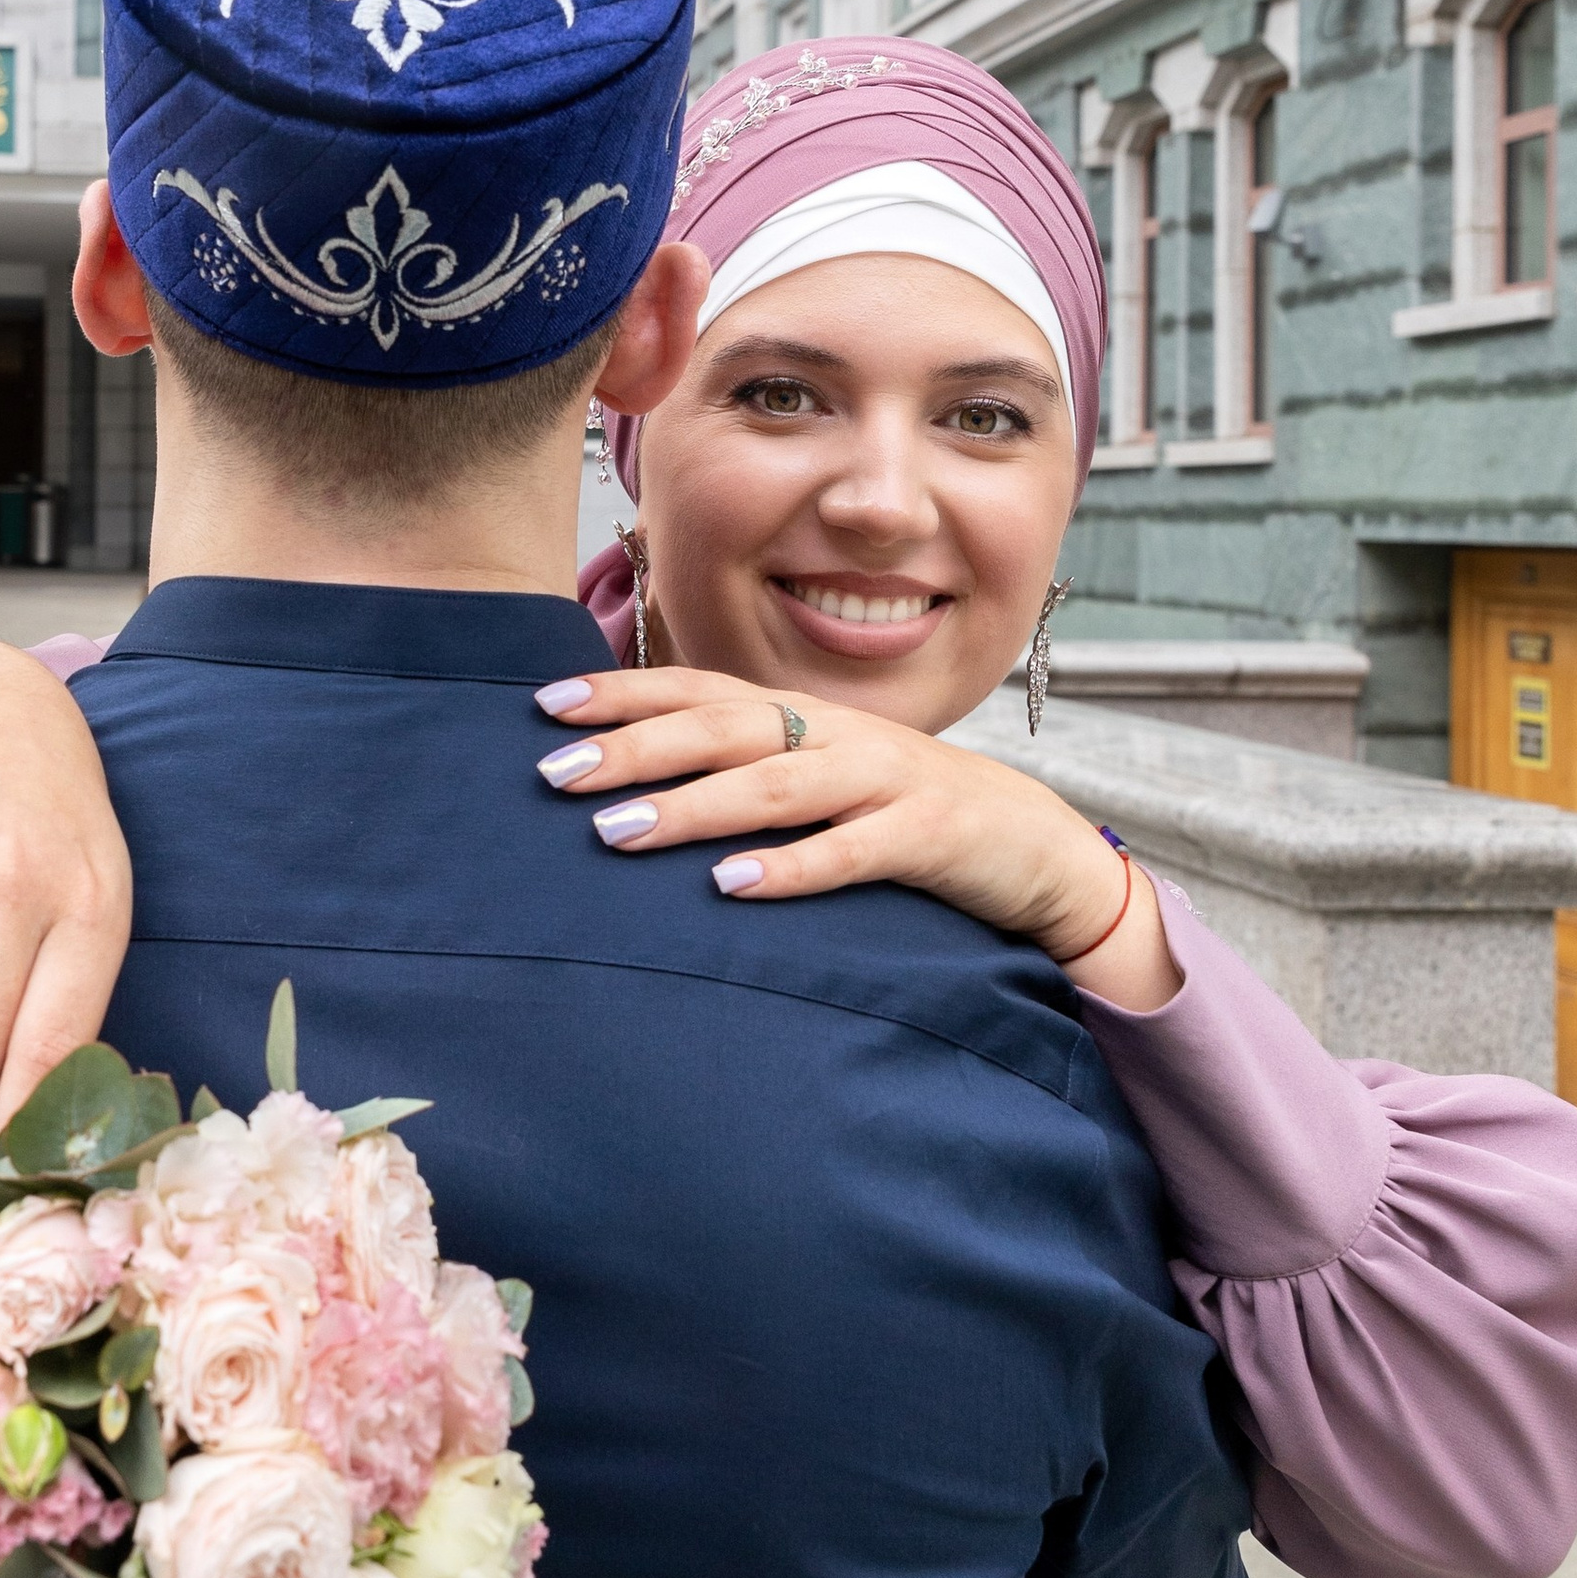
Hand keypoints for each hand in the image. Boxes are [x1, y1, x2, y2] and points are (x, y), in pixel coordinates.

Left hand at [532, 666, 1180, 1009]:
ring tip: (614, 832)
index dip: (624, 694)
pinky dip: (791, 868)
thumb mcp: (823, 777)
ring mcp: (884, 781)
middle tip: (555, 773)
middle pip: (724, 730)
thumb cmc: (903, 812)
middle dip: (634, 749)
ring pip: (775, 786)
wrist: (1033, 843)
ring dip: (691, 808)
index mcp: (804, 718)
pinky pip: (852, 851)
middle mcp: (836, 736)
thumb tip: (634, 782)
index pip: (701, 690)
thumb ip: (747, 769)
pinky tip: (733, 887)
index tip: (544, 706)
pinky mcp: (927, 836)